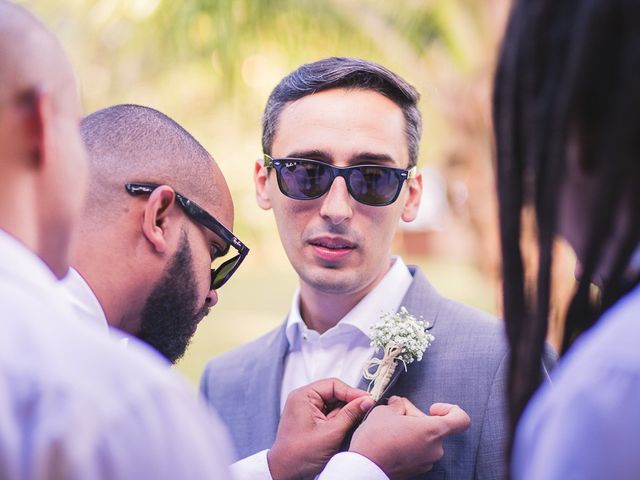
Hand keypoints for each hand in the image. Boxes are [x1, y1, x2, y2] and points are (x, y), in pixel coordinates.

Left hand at [268, 378, 374, 479]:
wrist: (285, 473)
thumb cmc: (302, 454)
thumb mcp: (331, 433)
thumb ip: (350, 414)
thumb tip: (368, 400)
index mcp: (304, 396)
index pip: (334, 385)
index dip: (352, 392)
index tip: (368, 400)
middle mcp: (303, 399)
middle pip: (334, 393)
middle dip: (348, 404)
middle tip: (364, 413)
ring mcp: (306, 409)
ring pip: (333, 404)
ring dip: (344, 414)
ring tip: (351, 425)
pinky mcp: (310, 420)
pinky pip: (329, 414)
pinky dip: (338, 421)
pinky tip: (344, 429)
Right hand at [349, 397, 470, 479]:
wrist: (364, 468)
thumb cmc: (376, 439)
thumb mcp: (385, 411)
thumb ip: (398, 405)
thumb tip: (399, 405)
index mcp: (433, 431)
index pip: (461, 420)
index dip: (450, 410)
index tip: (433, 408)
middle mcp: (435, 449)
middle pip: (435, 427)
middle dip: (416, 418)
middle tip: (395, 415)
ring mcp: (427, 462)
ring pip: (425, 440)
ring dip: (411, 431)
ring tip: (389, 429)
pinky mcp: (417, 471)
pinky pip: (418, 452)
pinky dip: (408, 444)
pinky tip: (390, 442)